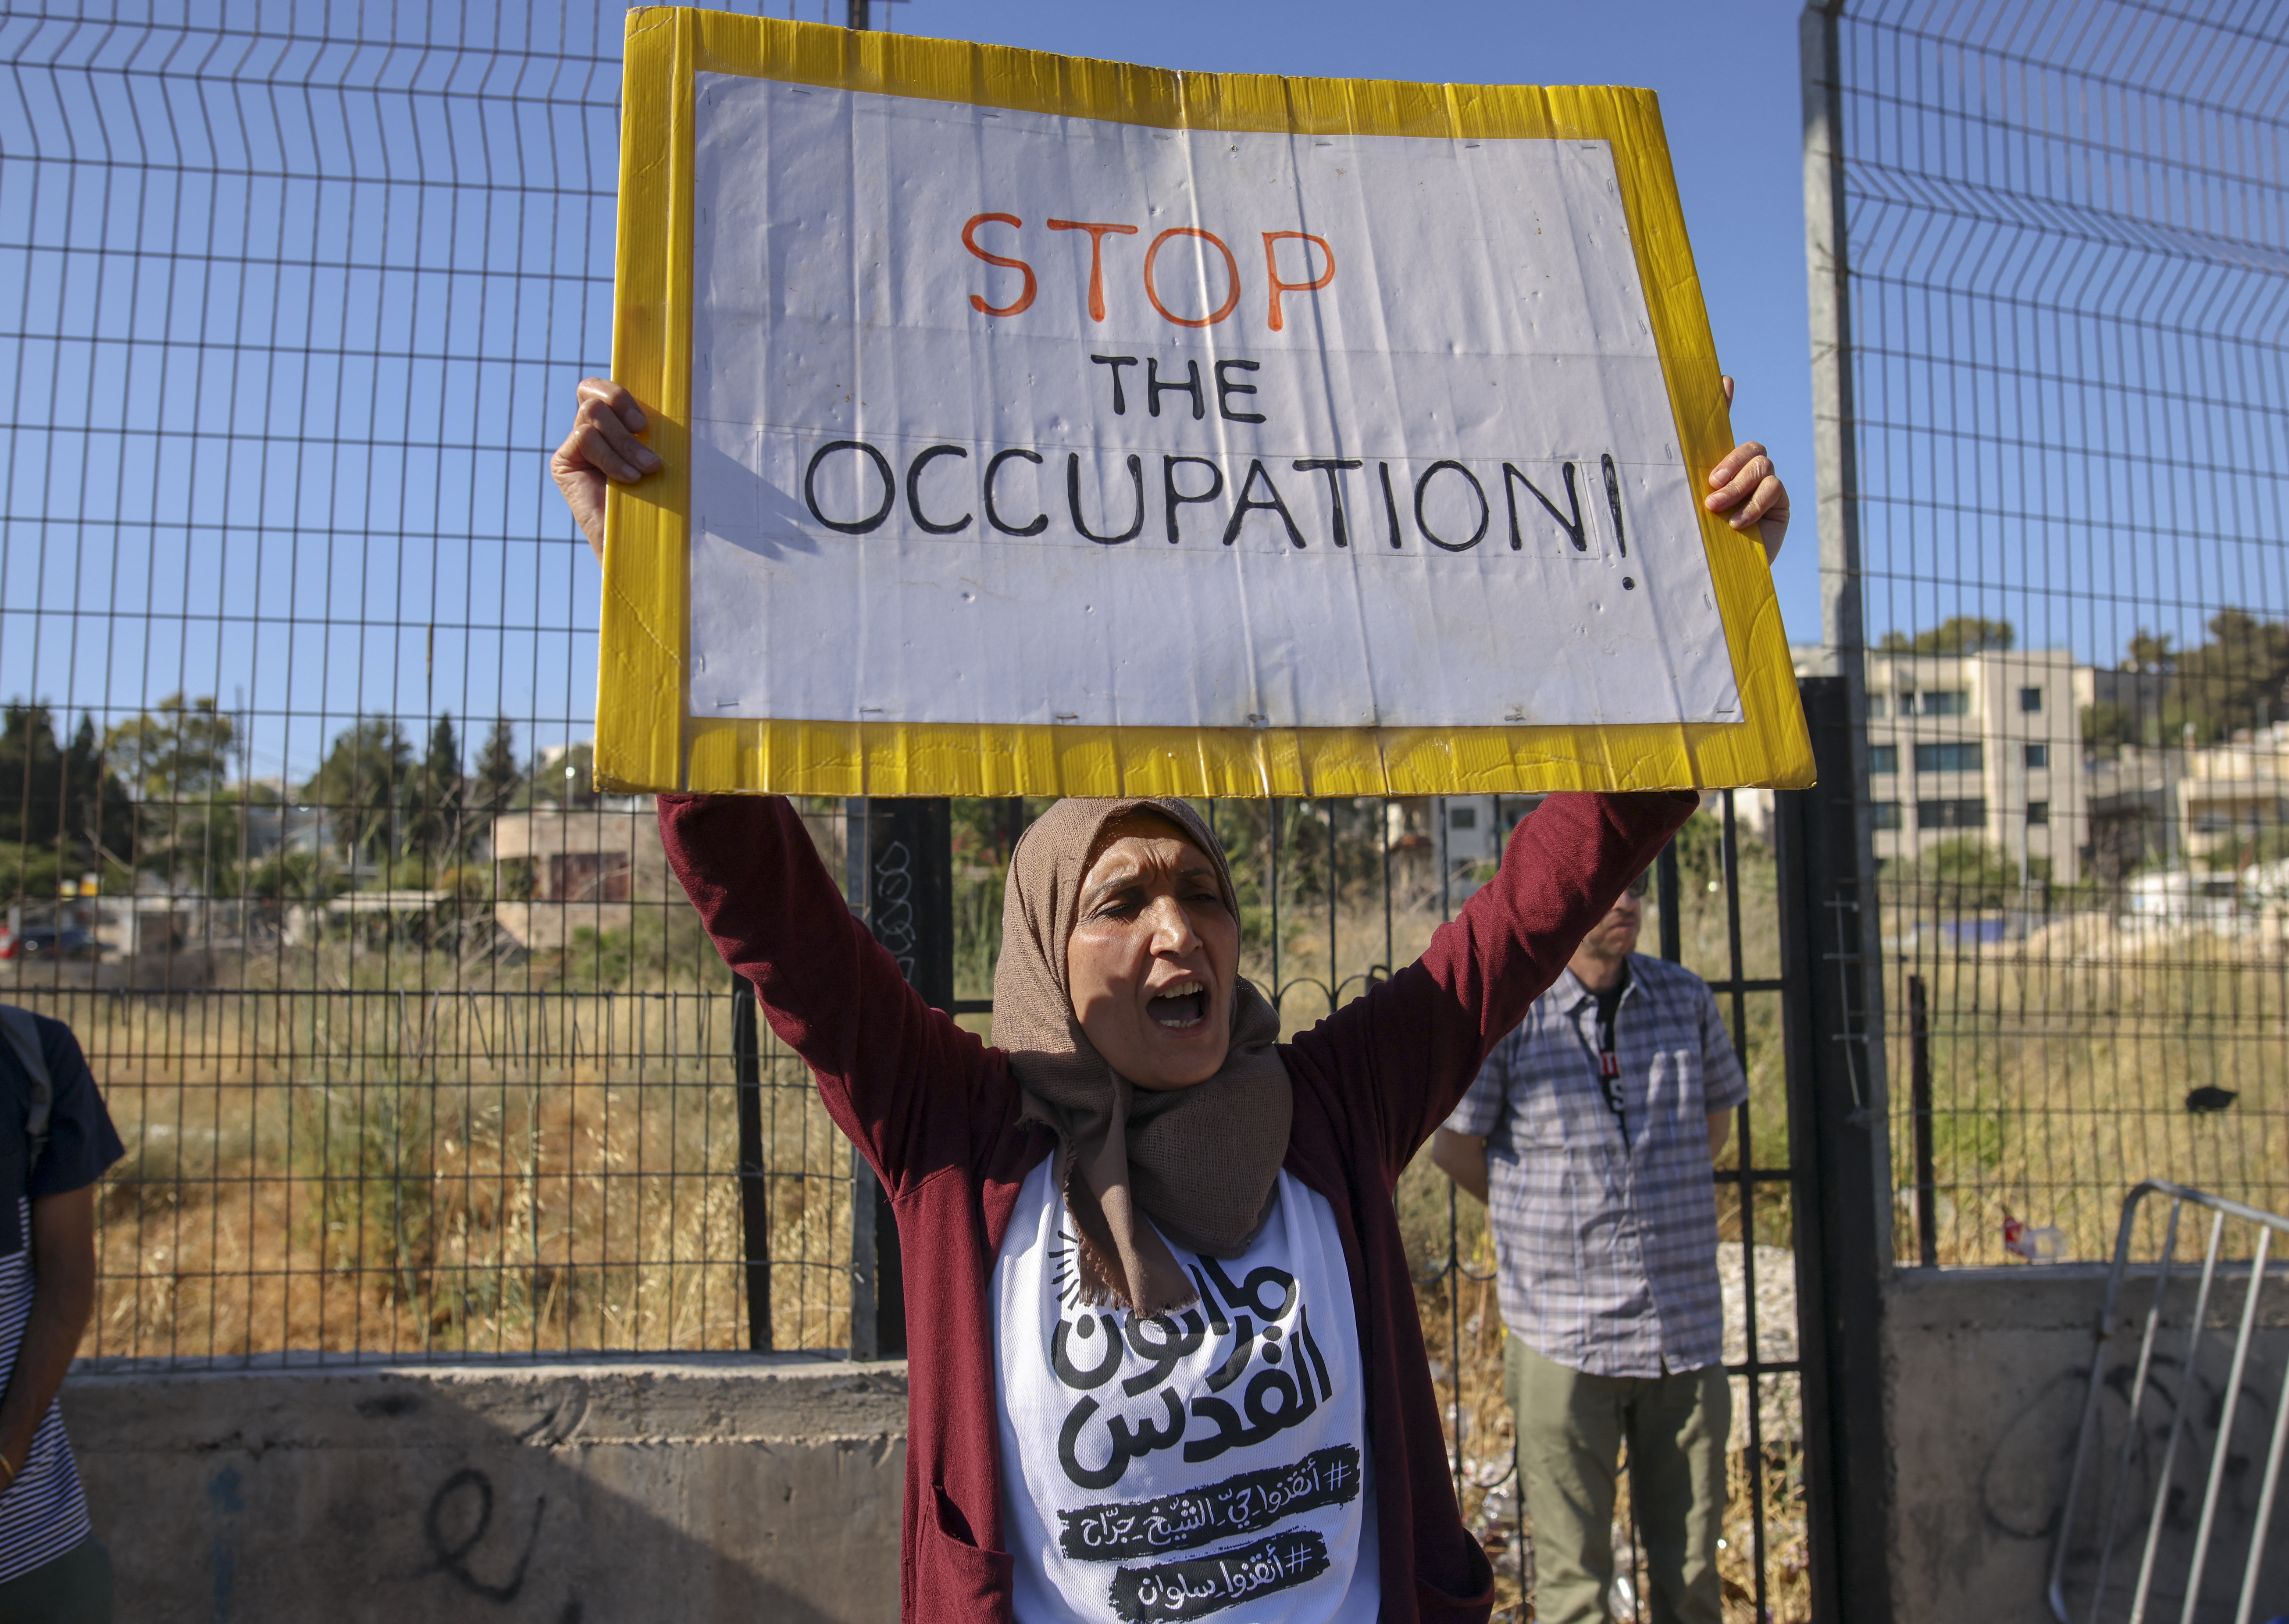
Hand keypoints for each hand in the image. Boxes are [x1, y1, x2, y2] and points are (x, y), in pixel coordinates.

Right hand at [551, 377, 659, 562]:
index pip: (602, 388)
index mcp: (613, 424)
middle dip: (623, 406)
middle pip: (593, 393)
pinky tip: (629, 479)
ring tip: (646, 469)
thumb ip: (650, 429)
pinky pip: (584, 438)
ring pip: (591, 414)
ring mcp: (575, 448)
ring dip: (624, 441)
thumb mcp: (658, 453)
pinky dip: (611, 457)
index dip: (619, 393)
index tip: (645, 419)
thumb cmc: (661, 500)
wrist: (643, 542)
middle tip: (645, 431)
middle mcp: (590, 432)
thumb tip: (666, 397)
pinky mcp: (563, 464)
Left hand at [1704, 374, 1787, 564]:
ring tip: (1717, 509)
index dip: (1725, 402)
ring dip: (1739, 486)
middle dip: (1730, 464)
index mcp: (1718, 466)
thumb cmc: (1697, 538)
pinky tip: (1738, 524)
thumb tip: (1688, 429)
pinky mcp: (1779, 503)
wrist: (1715, 576)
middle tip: (1710, 487)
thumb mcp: (1687, 501)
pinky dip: (1754, 504)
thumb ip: (1690, 469)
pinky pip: (1773, 488)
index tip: (1723, 381)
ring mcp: (1764, 485)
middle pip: (1749, 447)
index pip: (1722, 429)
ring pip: (1762, 465)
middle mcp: (1743, 471)